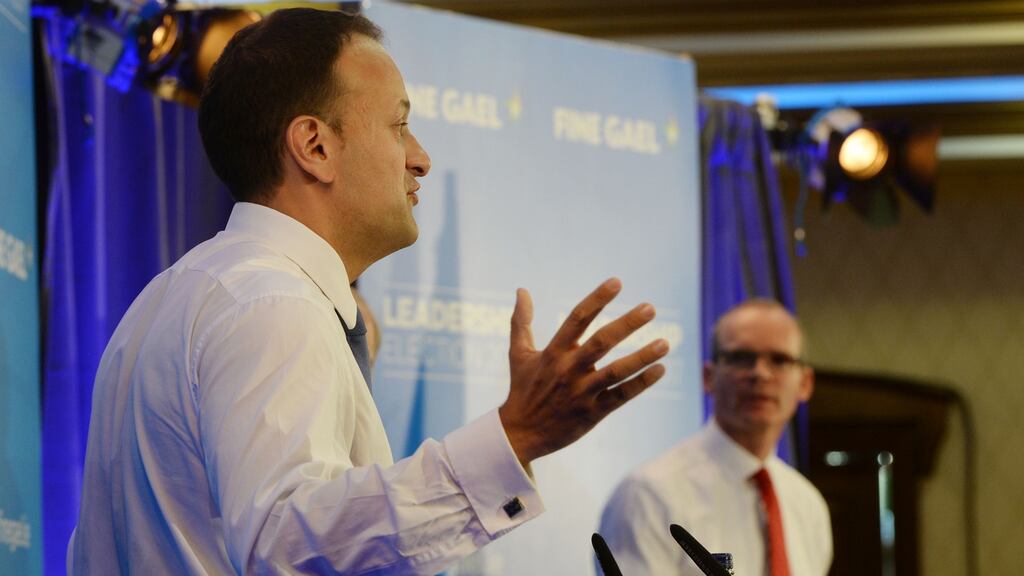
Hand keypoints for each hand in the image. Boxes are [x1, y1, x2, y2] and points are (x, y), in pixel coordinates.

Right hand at [498, 278, 668, 466]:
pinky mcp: (592, 413)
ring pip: (616, 372)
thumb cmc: (523, 390)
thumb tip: (521, 289)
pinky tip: (660, 369)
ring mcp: (581, 392)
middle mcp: (568, 370)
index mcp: (553, 352)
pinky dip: (641, 383)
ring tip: (665, 343)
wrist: (520, 434)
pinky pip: (621, 396)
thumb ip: (521, 321)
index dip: (597, 299)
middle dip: (627, 324)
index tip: (617, 282)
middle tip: (650, 308)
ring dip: (642, 357)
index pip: (577, 319)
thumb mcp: (519, 354)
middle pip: (601, 342)